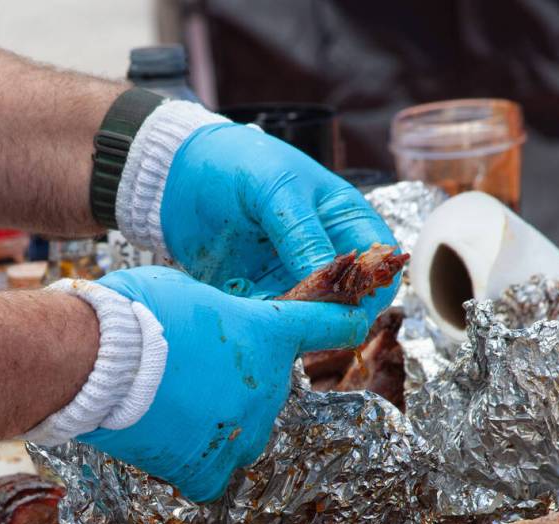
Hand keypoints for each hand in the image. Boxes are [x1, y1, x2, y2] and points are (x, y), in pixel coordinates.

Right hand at [77, 267, 368, 502]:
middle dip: (235, 383)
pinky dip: (196, 467)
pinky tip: (171, 450)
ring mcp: (239, 431)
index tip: (353, 325)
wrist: (94, 360)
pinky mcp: (205, 467)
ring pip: (244, 436)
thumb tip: (210, 327)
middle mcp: (266, 386)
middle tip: (186, 374)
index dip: (342, 324)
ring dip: (218, 425)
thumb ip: (216, 314)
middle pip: (267, 390)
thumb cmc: (135, 312)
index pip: (327, 327)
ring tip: (170, 410)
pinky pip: (214, 477)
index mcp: (266, 335)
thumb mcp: (185, 291)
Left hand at [161, 122, 399, 320]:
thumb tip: (328, 279)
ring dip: (293, 325)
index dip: (371, 293)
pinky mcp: (257, 294)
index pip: (378, 267)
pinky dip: (262, 324)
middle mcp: (323, 254)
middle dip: (329, 317)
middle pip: (346, 302)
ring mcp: (290, 277)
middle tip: (300, 322)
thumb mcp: (277, 189)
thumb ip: (302, 233)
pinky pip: (270, 319)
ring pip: (308, 317)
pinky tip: (245, 317)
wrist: (180, 172)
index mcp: (344, 221)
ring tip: (268, 320)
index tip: (346, 311)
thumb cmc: (240, 163)